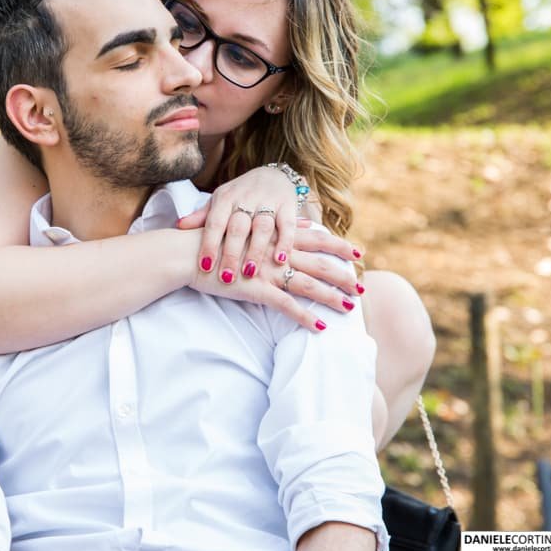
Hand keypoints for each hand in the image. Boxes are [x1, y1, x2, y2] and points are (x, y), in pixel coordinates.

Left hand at [178, 166, 298, 279]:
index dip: (209, 244)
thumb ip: (202, 216)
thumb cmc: (241, 194)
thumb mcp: (220, 202)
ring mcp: (268, 201)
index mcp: (225, 199)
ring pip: (262, 227)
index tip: (204, 267)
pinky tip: (280, 259)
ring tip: (250, 272)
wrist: (273, 174)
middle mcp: (246, 199)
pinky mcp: (288, 205)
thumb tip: (178, 227)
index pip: (215, 223)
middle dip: (231, 253)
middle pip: (237, 227)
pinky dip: (285, 242)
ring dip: (256, 250)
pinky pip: (287, 225)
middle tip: (226, 277)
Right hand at [186, 226, 362, 331]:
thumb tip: (300, 222)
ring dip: (331, 297)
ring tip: (349, 308)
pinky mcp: (256, 289)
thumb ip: (276, 226)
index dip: (338, 247)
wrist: (188, 253)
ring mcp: (267, 271)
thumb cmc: (214, 241)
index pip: (315, 240)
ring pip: (308, 284)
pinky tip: (320, 328)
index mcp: (275, 237)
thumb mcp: (245, 227)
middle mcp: (276, 252)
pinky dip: (305, 317)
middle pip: (319, 263)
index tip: (358, 253)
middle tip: (362, 286)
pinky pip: (287, 305)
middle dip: (343, 275)